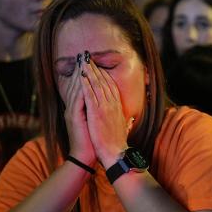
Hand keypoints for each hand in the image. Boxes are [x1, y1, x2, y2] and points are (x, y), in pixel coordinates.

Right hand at [61, 55, 94, 164]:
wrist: (88, 157)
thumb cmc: (95, 142)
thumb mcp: (100, 124)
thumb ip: (104, 115)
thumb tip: (114, 109)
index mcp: (81, 109)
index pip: (84, 88)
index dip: (88, 75)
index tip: (93, 63)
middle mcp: (74, 108)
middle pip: (78, 85)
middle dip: (82, 70)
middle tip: (85, 56)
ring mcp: (73, 113)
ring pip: (76, 89)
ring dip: (80, 75)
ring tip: (83, 62)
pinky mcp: (74, 118)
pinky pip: (77, 100)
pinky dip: (80, 89)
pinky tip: (84, 80)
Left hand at [79, 53, 129, 167]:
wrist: (115, 154)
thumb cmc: (118, 145)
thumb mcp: (124, 130)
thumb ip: (126, 123)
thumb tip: (130, 120)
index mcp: (118, 108)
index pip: (111, 87)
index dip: (104, 76)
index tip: (98, 67)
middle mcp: (113, 105)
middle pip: (104, 82)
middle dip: (95, 69)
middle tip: (88, 57)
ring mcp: (105, 108)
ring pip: (96, 85)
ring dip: (89, 71)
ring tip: (82, 61)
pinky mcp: (97, 112)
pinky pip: (90, 94)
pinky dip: (85, 82)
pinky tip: (80, 74)